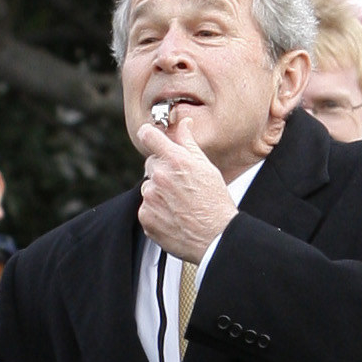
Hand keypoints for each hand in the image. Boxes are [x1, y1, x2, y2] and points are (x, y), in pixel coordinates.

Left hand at [136, 113, 237, 262]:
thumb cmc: (215, 203)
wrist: (216, 237)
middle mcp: (160, 177)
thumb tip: (183, 123)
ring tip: (179, 204)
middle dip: (163, 170)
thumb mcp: (206, 168)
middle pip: (151, 164)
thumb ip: (189, 143)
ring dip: (159, 193)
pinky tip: (174, 216)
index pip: (148, 135)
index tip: (151, 137)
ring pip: (149, 187)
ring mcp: (151, 198)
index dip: (149, 135)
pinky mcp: (145, 217)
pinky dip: (156, 212)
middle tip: (181, 185)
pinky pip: (146, 208)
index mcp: (176, 161)